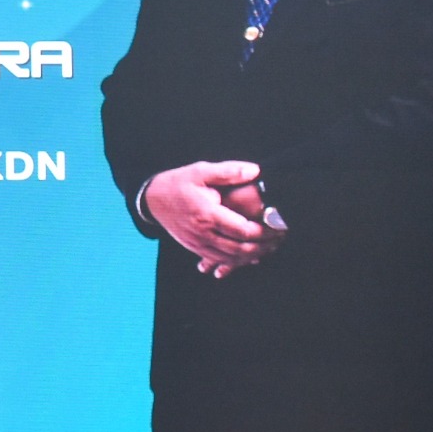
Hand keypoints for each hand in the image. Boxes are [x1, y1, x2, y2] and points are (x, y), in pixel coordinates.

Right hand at [143, 161, 281, 277]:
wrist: (152, 199)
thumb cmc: (178, 183)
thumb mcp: (201, 171)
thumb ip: (229, 172)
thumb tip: (255, 171)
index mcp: (207, 214)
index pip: (243, 230)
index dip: (264, 231)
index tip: (279, 225)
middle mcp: (203, 233)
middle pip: (240, 248)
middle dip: (263, 246)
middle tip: (279, 238)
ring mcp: (198, 243)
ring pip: (231, 258)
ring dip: (253, 255)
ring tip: (270, 247)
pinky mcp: (195, 248)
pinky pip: (220, 260)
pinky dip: (238, 261)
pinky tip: (251, 256)